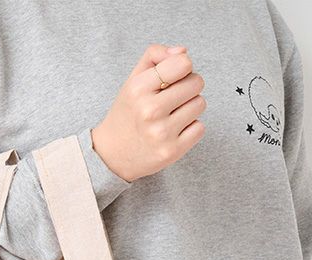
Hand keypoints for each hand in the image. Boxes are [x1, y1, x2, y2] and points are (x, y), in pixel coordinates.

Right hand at [91, 43, 205, 181]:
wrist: (111, 155)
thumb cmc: (127, 113)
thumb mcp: (132, 80)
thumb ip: (155, 56)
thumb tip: (183, 52)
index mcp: (139, 88)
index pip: (183, 63)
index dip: (183, 67)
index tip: (174, 78)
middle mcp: (150, 110)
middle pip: (196, 83)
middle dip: (188, 87)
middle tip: (174, 98)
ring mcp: (162, 133)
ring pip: (200, 104)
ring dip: (190, 108)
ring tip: (172, 115)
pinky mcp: (172, 151)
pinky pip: (200, 128)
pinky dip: (190, 129)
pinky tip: (174, 132)